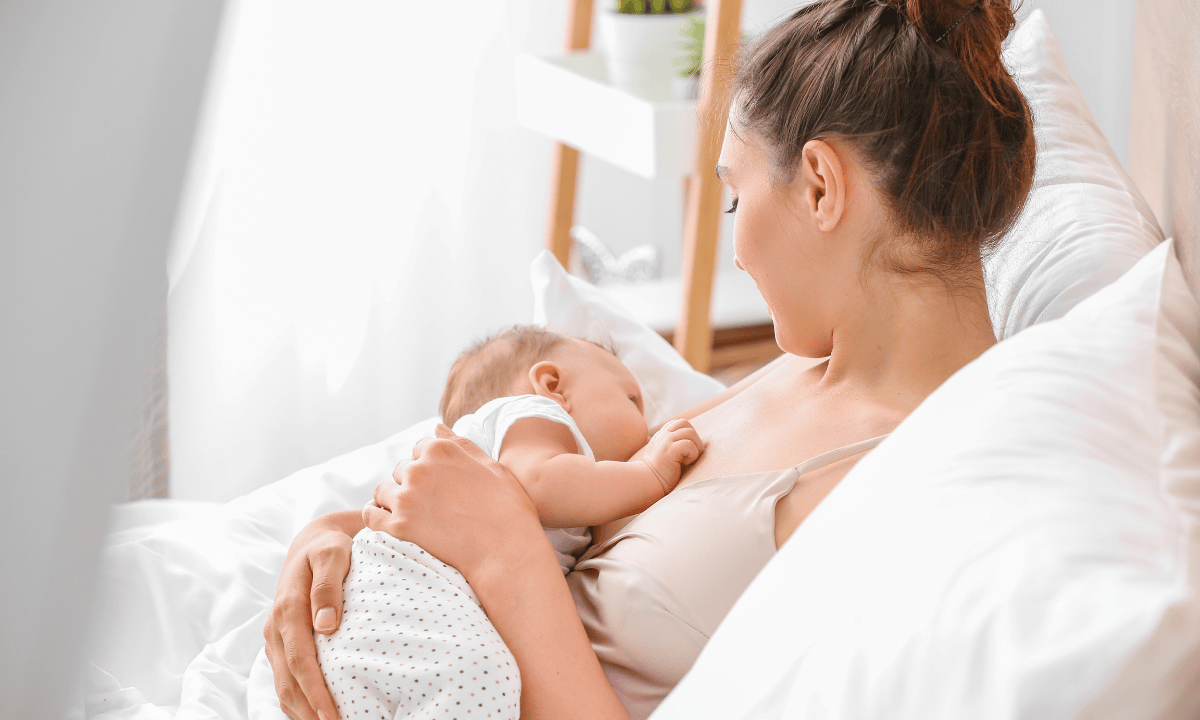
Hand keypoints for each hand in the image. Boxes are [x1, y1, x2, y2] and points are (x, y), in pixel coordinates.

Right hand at [263, 514, 357, 719]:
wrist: (314, 542)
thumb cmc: (329, 547)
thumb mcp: (333, 554)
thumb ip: (328, 586)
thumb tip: (325, 625)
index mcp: (287, 609)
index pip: (301, 662)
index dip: (316, 693)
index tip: (334, 716)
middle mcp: (276, 629)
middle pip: (289, 682)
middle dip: (310, 712)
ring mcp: (276, 639)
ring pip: (283, 686)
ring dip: (302, 711)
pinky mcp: (281, 644)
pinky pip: (285, 679)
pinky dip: (298, 701)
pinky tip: (316, 714)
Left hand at [364, 424, 549, 585]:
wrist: (506, 551)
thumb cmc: (507, 508)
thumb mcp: (491, 466)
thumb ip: (460, 444)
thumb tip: (435, 428)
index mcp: (441, 450)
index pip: (419, 448)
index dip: (429, 465)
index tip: (440, 483)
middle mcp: (419, 469)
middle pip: (401, 469)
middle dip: (411, 483)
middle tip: (432, 504)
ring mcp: (407, 497)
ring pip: (383, 491)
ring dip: (393, 500)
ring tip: (414, 515)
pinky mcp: (399, 526)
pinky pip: (371, 516)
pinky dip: (375, 518)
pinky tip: (389, 524)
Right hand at [641, 418, 703, 492]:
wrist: (647, 482)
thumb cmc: (656, 473)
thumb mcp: (661, 454)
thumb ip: (669, 445)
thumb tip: (688, 444)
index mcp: (660, 435)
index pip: (677, 423)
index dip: (686, 432)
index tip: (687, 447)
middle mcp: (663, 435)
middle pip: (684, 423)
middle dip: (694, 436)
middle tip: (693, 452)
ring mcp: (666, 441)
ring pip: (690, 432)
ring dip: (696, 446)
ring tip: (690, 458)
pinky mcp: (670, 450)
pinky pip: (689, 444)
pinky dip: (693, 454)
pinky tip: (686, 463)